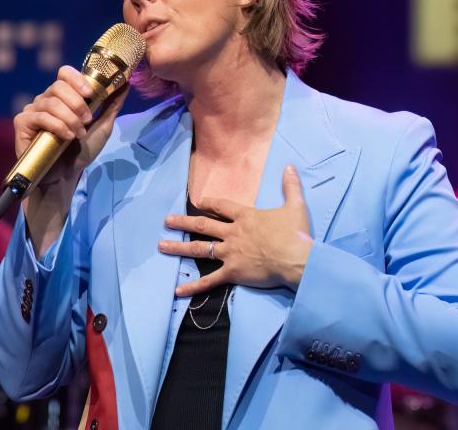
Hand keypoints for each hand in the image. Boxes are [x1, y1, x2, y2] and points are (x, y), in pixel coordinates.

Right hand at [13, 65, 129, 187]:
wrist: (66, 176)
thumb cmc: (81, 151)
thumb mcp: (103, 126)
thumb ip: (112, 104)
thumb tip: (125, 82)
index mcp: (63, 96)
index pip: (64, 73)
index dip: (77, 79)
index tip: (90, 94)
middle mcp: (46, 99)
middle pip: (58, 86)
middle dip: (77, 103)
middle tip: (87, 121)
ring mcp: (33, 110)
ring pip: (51, 102)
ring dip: (70, 119)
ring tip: (78, 134)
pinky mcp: (23, 123)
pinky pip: (40, 116)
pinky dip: (57, 125)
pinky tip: (66, 137)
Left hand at [159, 165, 313, 295]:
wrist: (296, 258)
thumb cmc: (296, 233)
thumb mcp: (295, 206)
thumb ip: (291, 186)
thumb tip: (290, 167)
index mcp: (246, 217)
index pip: (223, 207)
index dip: (210, 203)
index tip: (198, 201)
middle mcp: (233, 233)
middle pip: (203, 225)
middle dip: (183, 223)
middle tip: (167, 221)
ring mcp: (230, 253)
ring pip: (200, 249)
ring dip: (179, 248)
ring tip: (162, 247)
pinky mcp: (232, 272)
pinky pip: (209, 281)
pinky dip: (193, 286)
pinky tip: (178, 290)